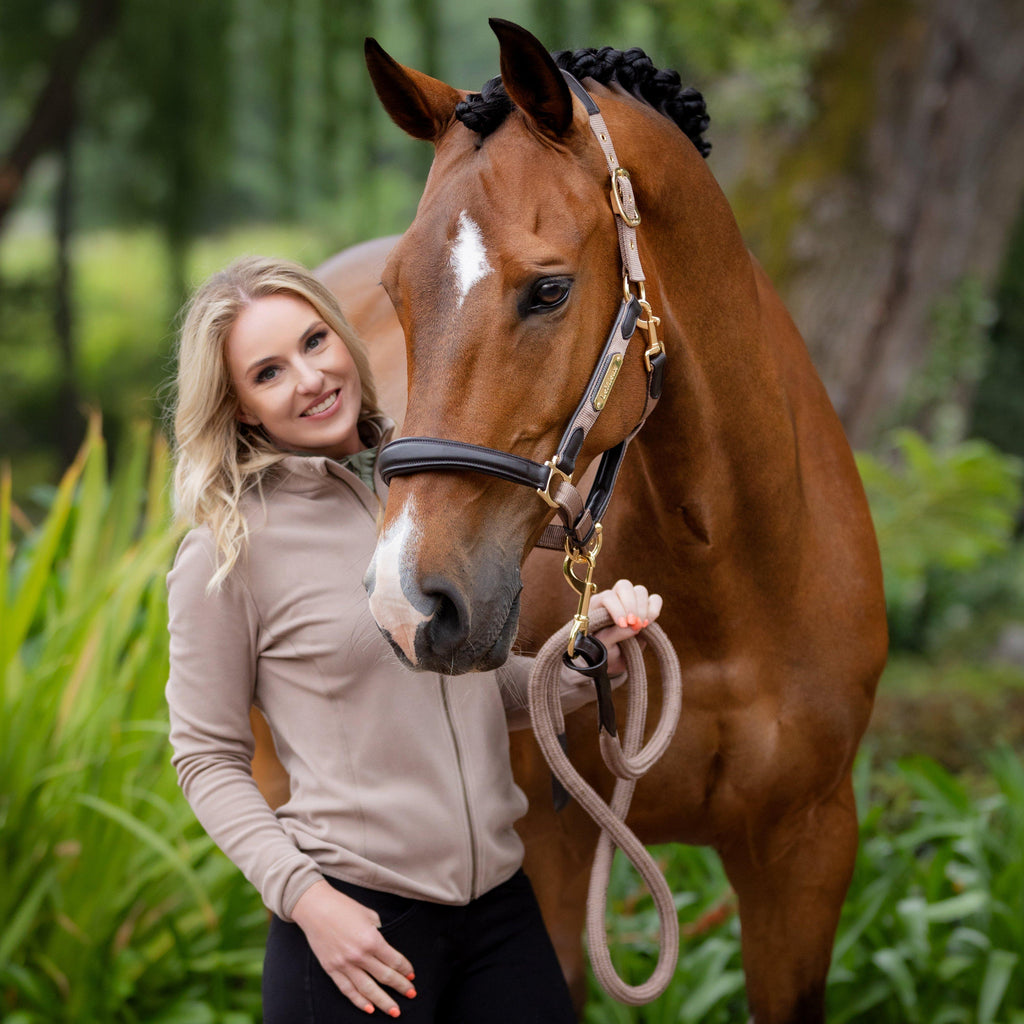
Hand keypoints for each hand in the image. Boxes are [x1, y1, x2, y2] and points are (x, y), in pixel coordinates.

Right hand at [291, 879, 415, 1016]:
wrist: (315, 907)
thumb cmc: (343, 906)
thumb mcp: (368, 914)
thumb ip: (379, 930)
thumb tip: (385, 944)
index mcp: (371, 939)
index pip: (394, 960)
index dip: (405, 969)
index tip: (412, 976)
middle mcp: (359, 955)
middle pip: (385, 977)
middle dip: (401, 987)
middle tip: (411, 994)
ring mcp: (344, 964)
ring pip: (368, 989)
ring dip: (383, 1002)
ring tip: (395, 1011)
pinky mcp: (331, 969)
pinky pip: (347, 990)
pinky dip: (359, 1001)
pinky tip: (369, 1009)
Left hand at [590, 579, 662, 675]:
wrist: (612, 661)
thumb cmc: (602, 651)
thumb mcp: (602, 646)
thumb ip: (613, 634)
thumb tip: (633, 626)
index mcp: (597, 604)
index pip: (608, 596)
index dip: (617, 608)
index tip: (623, 625)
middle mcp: (613, 598)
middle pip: (624, 586)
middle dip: (631, 605)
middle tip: (634, 624)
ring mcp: (629, 602)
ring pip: (640, 591)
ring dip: (643, 608)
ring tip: (641, 626)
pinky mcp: (645, 609)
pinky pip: (655, 599)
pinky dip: (654, 609)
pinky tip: (648, 623)